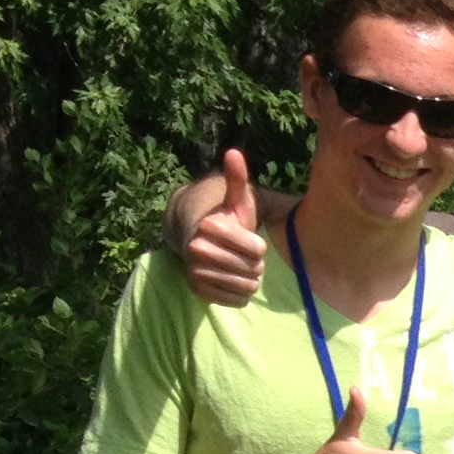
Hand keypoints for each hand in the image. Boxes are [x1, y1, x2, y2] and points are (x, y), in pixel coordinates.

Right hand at [184, 148, 268, 306]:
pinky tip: (233, 280)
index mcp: (208, 227)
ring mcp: (195, 272)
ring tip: (239, 266)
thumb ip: (236, 179)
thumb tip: (233, 152)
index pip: (256, 249)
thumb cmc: (227, 221)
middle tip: (245, 255)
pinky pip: (239, 300)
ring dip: (250, 278)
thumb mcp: (235, 202)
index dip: (258, 247)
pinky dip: (241, 293)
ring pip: (248, 285)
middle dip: (255, 263)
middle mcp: (196, 250)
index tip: (250, 241)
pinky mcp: (199, 291)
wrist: (202, 243)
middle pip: (253, 268)